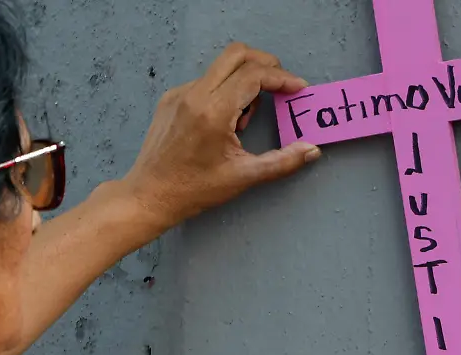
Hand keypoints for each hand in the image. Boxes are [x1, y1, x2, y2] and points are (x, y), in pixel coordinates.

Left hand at [121, 42, 320, 230]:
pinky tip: (224, 122)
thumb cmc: (194, 190)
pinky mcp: (170, 98)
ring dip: (243, 80)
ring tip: (245, 119)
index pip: (254, 75)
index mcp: (213, 112)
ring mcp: (179, 93)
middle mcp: (194, 94)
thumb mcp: (244, 176)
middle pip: (237, 54)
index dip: (282, 78)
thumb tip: (312, 149)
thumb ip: (283, 161)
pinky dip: (223, 91)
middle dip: (265, 63)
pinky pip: (205, 81)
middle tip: (280, 86)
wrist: (149, 196)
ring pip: (221, 67)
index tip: (298, 88)